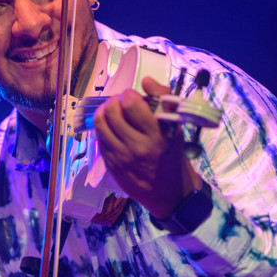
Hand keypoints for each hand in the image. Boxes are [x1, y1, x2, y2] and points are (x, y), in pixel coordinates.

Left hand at [92, 76, 199, 218]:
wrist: (170, 194)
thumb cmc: (174, 157)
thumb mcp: (177, 129)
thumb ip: (165, 101)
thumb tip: (146, 82)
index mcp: (157, 135)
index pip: (131, 104)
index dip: (129, 95)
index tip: (133, 97)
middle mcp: (137, 146)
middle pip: (112, 111)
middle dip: (115, 101)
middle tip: (121, 103)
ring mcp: (121, 156)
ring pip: (101, 123)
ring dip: (105, 112)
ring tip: (113, 112)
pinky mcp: (112, 164)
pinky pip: (99, 138)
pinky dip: (103, 128)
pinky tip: (112, 129)